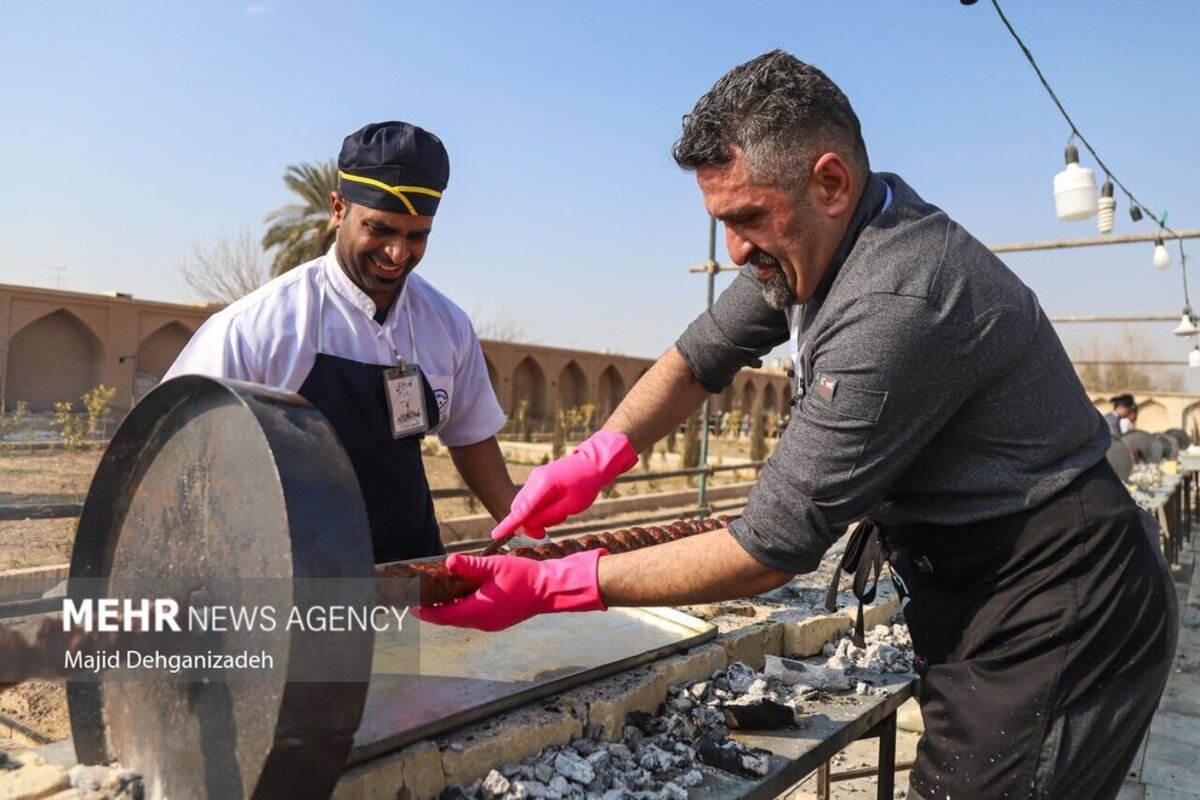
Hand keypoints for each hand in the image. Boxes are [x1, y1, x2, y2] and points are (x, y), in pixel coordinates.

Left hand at [413, 550, 607, 631]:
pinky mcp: (498, 620)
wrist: (549, 590)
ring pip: (462, 618)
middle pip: (450, 619)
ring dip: (449, 608)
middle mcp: (482, 622)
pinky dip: (463, 608)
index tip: (410, 606)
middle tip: (419, 598)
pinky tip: (461, 594)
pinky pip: (474, 616)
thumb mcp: (494, 566)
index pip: (442, 615)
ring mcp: (491, 623)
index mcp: (477, 611)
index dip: (425, 611)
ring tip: (437, 594)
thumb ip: (470, 565)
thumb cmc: (523, 577)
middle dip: (434, 609)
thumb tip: (449, 562)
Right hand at [492, 430, 637, 539]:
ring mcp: (535, 478)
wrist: (594, 462)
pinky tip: (556, 507)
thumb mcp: (571, 506)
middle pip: (520, 509)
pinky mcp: (538, 479)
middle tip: (544, 534)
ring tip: (559, 514)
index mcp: (543, 485)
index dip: (508, 524)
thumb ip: (548, 516)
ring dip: (536, 516)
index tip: (495, 535)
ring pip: (525, 505)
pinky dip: (539, 508)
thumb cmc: (586, 484)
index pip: (521, 510)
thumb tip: (528, 525)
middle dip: (528, 524)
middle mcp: (534, 480)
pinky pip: (531, 499)